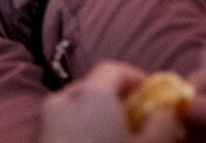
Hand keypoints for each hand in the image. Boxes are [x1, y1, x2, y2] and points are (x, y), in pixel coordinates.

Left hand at [37, 61, 181, 142]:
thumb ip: (163, 124)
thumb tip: (166, 110)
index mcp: (90, 95)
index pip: (114, 69)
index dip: (138, 78)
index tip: (156, 96)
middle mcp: (62, 99)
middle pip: (95, 87)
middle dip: (119, 99)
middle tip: (143, 121)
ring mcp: (45, 120)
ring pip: (78, 106)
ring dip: (101, 116)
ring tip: (121, 139)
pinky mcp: (39, 137)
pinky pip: (65, 123)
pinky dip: (83, 129)